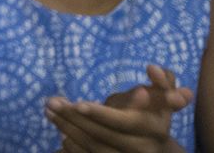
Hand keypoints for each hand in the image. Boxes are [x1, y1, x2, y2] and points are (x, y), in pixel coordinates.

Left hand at [47, 65, 192, 151]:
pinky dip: (72, 147)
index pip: (122, 123)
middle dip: (73, 118)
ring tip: (49, 111)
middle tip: (50, 103)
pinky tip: (61, 132)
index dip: (100, 114)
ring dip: (67, 129)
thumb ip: (162, 81)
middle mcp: (142, 149)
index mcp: (154, 130)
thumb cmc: (155, 110)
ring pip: (92, 147)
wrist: (153, 144)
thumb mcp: (163, 94)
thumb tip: (152, 68)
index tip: (78, 103)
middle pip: (102, 135)